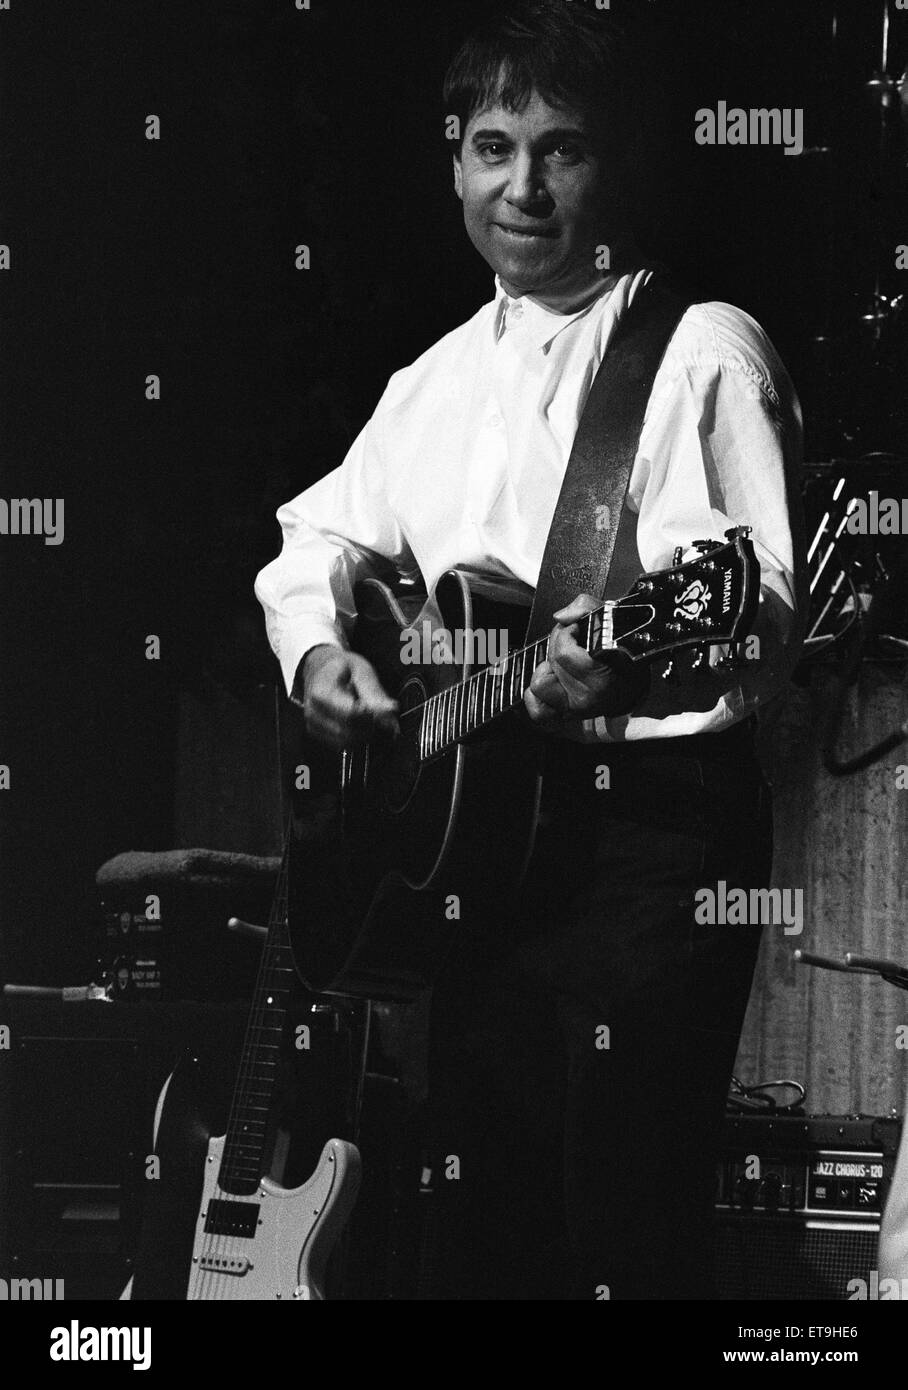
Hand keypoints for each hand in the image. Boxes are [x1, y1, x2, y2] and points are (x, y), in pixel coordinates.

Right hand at [293, 646, 398, 748]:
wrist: (320, 670)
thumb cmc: (342, 668)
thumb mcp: (362, 671)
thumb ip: (375, 693)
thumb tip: (391, 711)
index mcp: (320, 692)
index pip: (351, 715)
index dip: (374, 716)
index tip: (390, 710)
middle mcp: (313, 712)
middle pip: (350, 732)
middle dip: (371, 725)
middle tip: (382, 712)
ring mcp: (313, 726)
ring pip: (348, 742)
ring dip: (365, 733)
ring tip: (369, 714)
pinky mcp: (317, 735)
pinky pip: (343, 745)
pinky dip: (356, 737)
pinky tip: (359, 721)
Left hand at [524, 593, 649, 727]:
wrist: (631, 686)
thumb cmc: (623, 654)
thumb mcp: (611, 622)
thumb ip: (585, 608)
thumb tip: (560, 616)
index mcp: (603, 673)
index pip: (565, 652)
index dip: (568, 632)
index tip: (579, 628)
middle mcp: (589, 695)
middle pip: (553, 661)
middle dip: (559, 644)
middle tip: (574, 642)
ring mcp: (576, 709)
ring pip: (540, 683)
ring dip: (548, 669)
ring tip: (565, 663)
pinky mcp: (563, 717)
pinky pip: (537, 708)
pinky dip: (537, 695)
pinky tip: (553, 681)